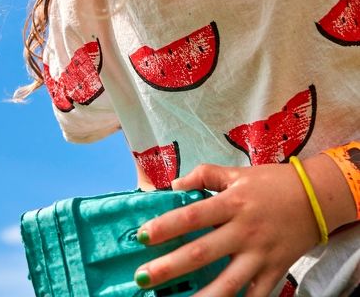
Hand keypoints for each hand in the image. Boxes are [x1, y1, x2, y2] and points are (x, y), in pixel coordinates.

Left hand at [133, 161, 322, 296]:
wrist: (314, 198)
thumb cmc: (270, 183)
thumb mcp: (236, 172)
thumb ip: (205, 175)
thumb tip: (174, 185)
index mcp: (232, 202)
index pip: (192, 215)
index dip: (166, 226)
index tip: (142, 236)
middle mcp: (243, 231)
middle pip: (202, 253)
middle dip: (170, 267)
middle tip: (143, 276)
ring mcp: (259, 255)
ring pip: (227, 283)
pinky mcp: (274, 272)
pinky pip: (254, 296)